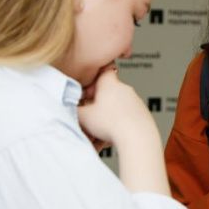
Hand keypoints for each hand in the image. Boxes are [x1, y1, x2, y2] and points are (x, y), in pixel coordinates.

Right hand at [77, 63, 168, 195]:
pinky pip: (127, 115)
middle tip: (89, 113)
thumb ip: (73, 109)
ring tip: (100, 127)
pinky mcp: (143, 113)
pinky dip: (119, 121)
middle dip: (97, 101)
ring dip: (108, 113)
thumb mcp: (83, 116)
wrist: (137, 137)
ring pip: (117, 104)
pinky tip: (113, 132)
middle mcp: (125, 89)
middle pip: (108, 90)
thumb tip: (66, 106)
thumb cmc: (112, 124)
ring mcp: (136, 101)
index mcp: (110, 84)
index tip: (86, 90)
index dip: (93, 80)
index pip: (102, 71)